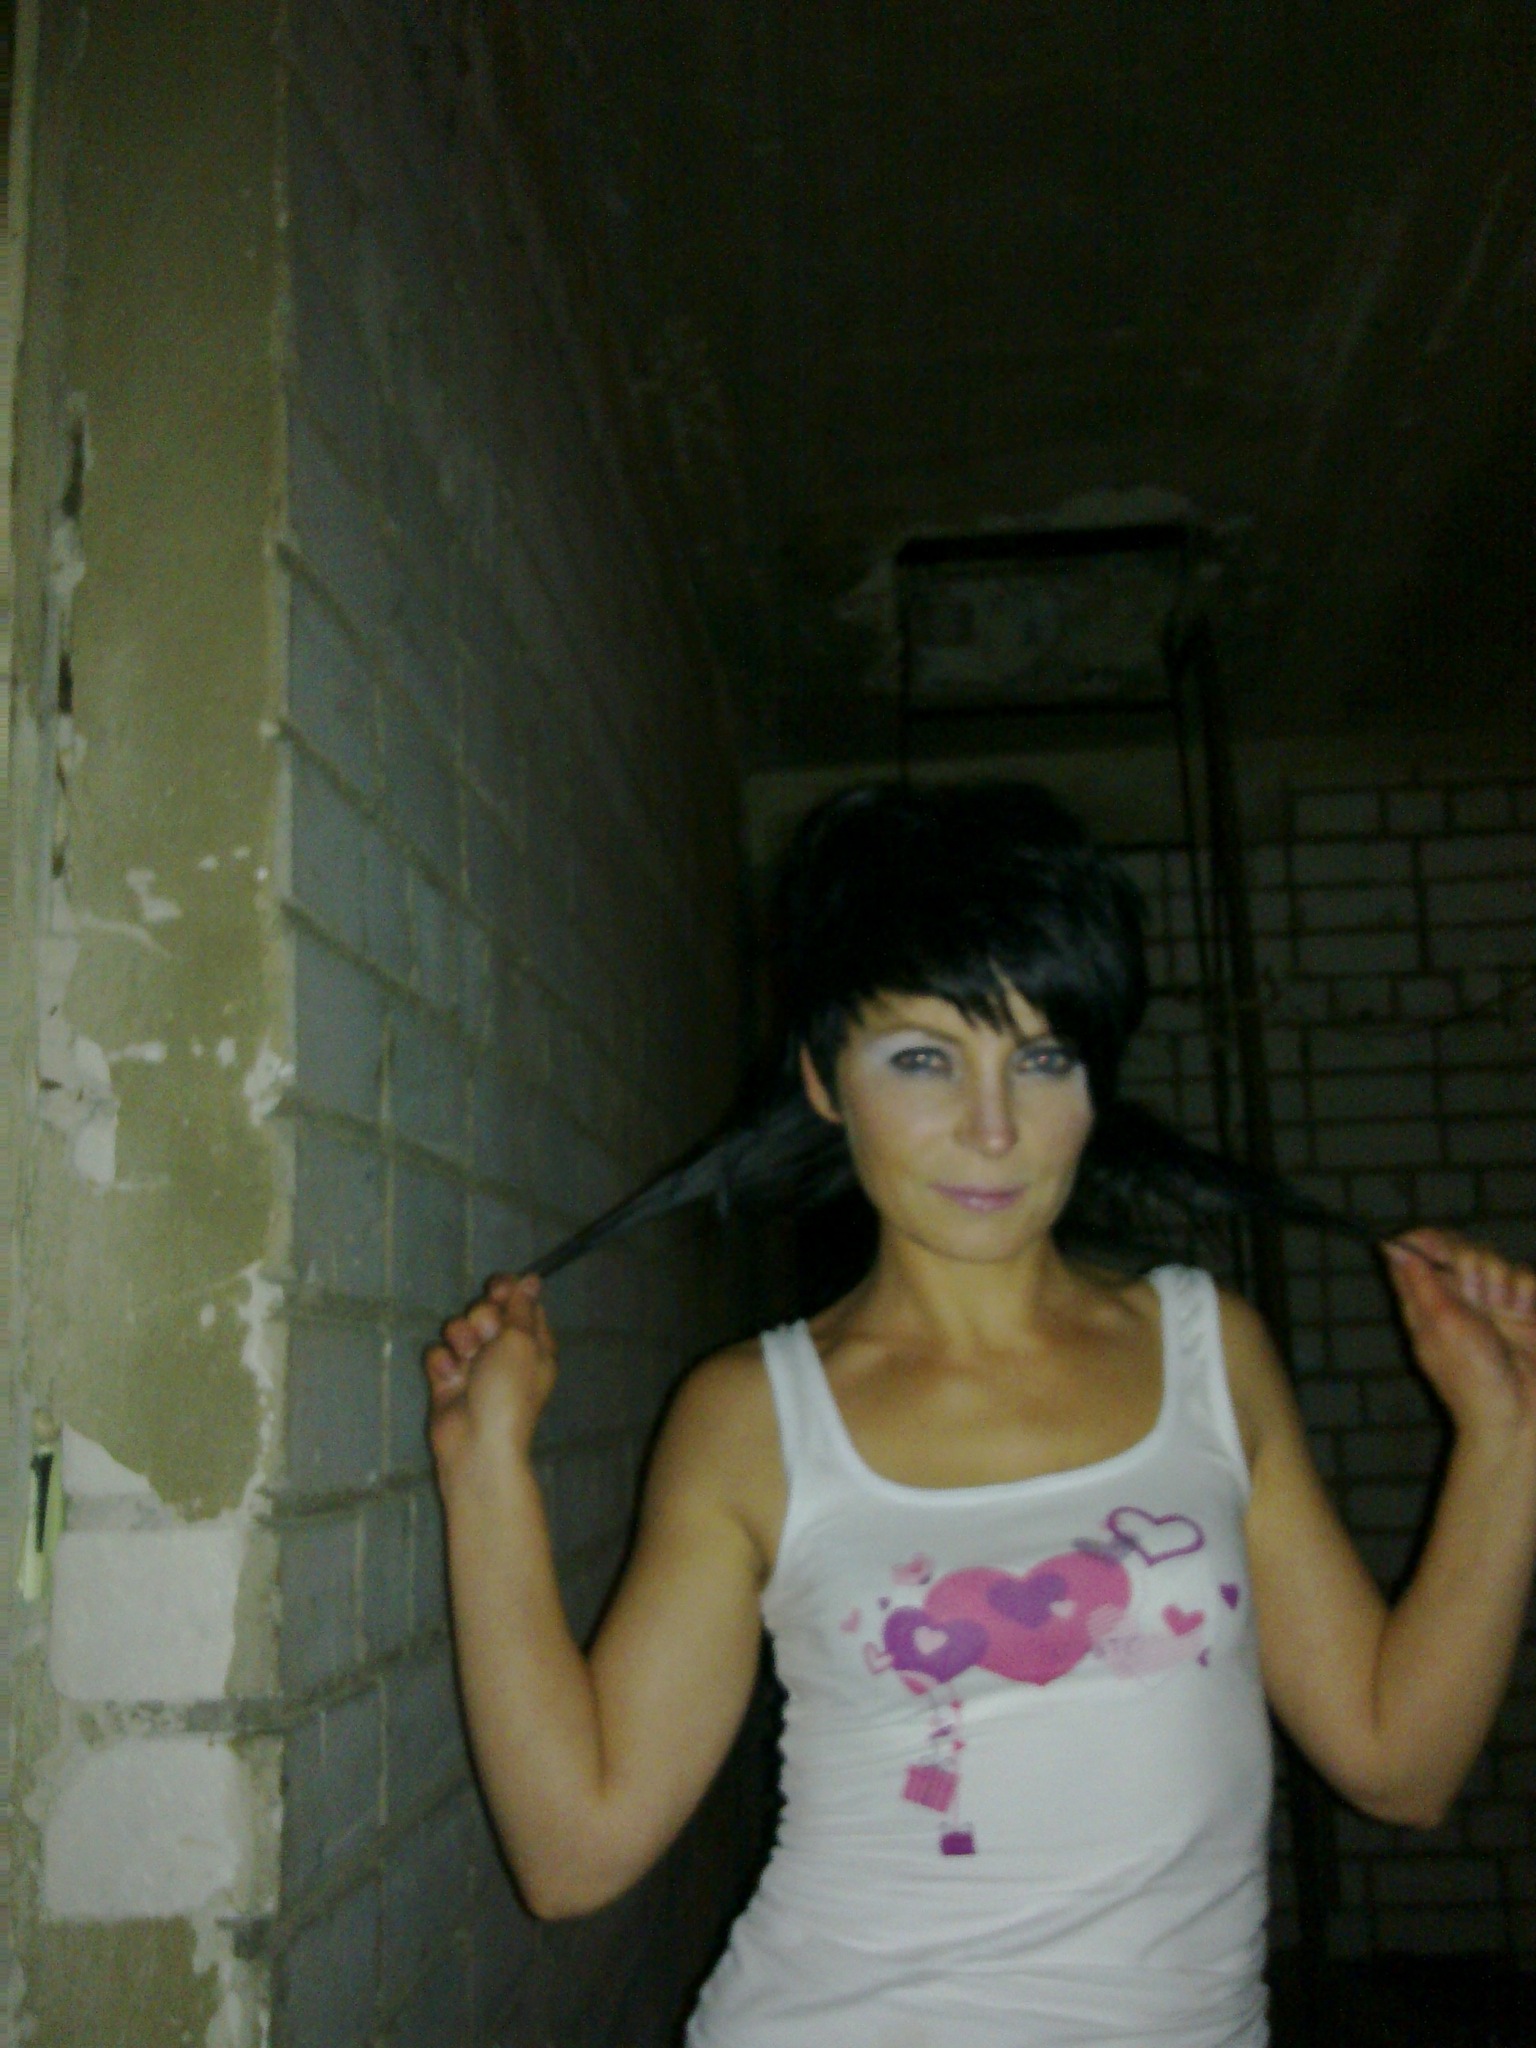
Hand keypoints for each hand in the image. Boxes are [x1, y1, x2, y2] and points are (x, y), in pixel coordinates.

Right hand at [425, 1274, 557, 1479]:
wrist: (477, 1444)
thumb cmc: (508, 1390)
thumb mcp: (521, 1342)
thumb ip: (521, 1307)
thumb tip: (532, 1278)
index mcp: (533, 1343)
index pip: (521, 1303)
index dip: (507, 1292)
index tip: (496, 1291)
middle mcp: (505, 1352)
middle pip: (487, 1312)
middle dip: (480, 1319)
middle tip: (485, 1337)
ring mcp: (475, 1366)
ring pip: (459, 1330)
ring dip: (460, 1340)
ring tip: (465, 1360)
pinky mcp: (448, 1381)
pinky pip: (440, 1355)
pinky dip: (442, 1364)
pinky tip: (448, 1379)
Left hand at [1385, 1229, 1535, 1442]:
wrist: (1520, 1418)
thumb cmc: (1473, 1379)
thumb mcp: (1442, 1326)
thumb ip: (1421, 1282)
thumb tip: (1391, 1245)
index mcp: (1426, 1303)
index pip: (1417, 1252)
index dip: (1430, 1243)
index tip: (1444, 1252)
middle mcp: (1457, 1299)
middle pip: (1459, 1249)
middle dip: (1472, 1260)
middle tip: (1478, 1292)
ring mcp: (1490, 1304)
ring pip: (1494, 1260)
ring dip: (1501, 1277)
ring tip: (1504, 1309)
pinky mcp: (1522, 1310)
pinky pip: (1524, 1276)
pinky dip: (1524, 1288)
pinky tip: (1522, 1312)